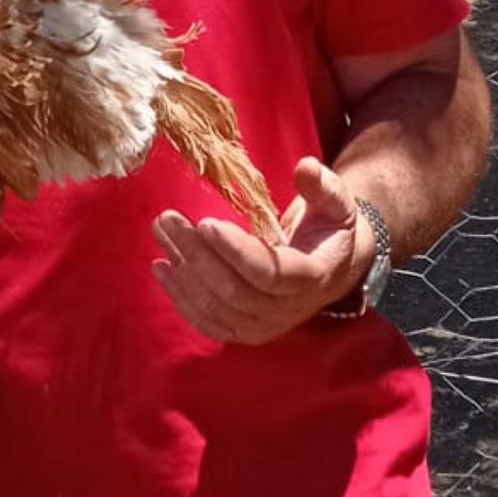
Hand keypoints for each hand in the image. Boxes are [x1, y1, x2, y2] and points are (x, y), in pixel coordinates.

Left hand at [151, 157, 371, 344]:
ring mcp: (266, 325)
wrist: (334, 265)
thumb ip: (323, 185)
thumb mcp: (336, 202)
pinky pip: (209, 323)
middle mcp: (289, 309)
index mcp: (312, 277)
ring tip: (161, 235)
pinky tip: (161, 268)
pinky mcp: (246, 331)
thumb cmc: (330, 227)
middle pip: (235, 291)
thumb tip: (306, 166)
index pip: (270, 273)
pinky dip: (182, 299)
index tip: (205, 222)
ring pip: (217, 308)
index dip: (235, 251)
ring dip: (183, 272)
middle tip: (168, 219)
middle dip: (197, 254)